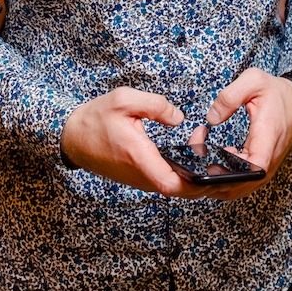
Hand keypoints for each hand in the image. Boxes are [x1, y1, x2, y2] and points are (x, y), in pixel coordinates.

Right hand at [61, 87, 212, 197]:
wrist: (71, 136)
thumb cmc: (95, 119)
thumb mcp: (124, 100)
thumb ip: (155, 105)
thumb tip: (179, 118)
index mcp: (139, 158)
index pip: (172, 184)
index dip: (196, 182)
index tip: (212, 168)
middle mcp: (141, 175)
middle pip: (180, 191)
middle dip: (205, 180)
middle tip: (219, 156)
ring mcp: (140, 179)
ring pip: (175, 187)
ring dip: (195, 175)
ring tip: (205, 147)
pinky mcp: (139, 177)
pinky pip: (166, 181)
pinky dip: (183, 173)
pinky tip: (191, 153)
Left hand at [185, 68, 291, 201]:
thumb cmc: (276, 92)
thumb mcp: (253, 80)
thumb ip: (230, 96)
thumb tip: (212, 119)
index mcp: (268, 136)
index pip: (254, 167)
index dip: (230, 172)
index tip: (210, 163)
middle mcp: (269, 159)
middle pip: (240, 184)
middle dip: (212, 176)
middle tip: (195, 155)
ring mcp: (265, 168)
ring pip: (237, 189)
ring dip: (214, 179)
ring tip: (200, 154)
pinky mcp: (259, 170)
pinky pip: (239, 183)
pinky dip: (222, 177)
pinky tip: (211, 158)